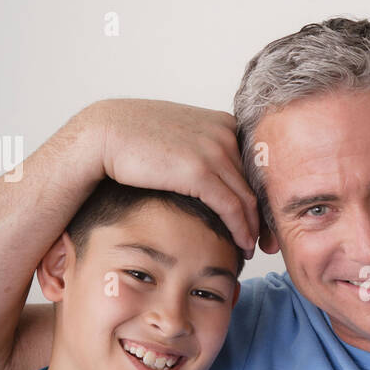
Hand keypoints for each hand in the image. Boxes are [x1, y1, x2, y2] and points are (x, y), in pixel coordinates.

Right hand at [90, 97, 260, 255]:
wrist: (103, 133)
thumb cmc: (133, 137)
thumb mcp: (180, 135)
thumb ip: (202, 149)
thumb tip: (211, 173)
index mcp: (223, 122)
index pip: (253, 165)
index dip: (261, 193)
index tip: (262, 217)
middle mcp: (225, 133)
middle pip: (255, 182)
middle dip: (262, 213)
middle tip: (266, 238)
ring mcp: (215, 150)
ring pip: (247, 198)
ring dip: (253, 227)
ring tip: (252, 246)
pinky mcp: (201, 171)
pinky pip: (231, 207)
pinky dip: (241, 229)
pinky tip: (242, 244)